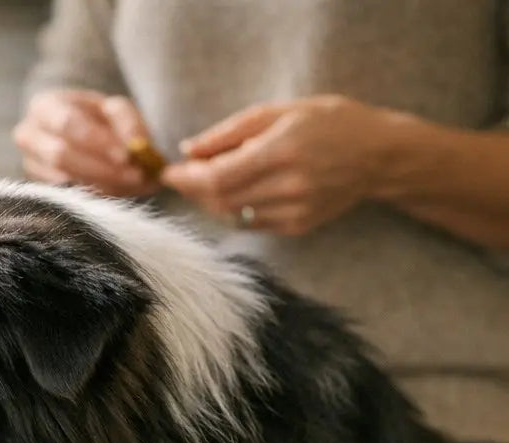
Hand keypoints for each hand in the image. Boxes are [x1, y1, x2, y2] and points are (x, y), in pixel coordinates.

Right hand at [13, 89, 159, 197]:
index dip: (97, 141)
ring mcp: (28, 164)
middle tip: (136, 176)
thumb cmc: (95, 119)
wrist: (74, 134)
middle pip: (60, 155)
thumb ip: (127, 121)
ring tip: (132, 184)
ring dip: (102, 185)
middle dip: (101, 168)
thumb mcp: (114, 109)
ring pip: (62, 180)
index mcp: (45, 106)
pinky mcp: (35, 187)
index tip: (127, 155)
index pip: (67, 124)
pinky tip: (116, 191)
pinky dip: (94, 195)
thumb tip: (137, 146)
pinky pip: (64, 196)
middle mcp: (28, 135)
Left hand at [161, 95, 388, 235]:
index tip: (168, 172)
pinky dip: (234, 210)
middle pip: (220, 200)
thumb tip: (188, 150)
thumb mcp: (281, 112)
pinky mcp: (299, 226)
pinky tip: (240, 192)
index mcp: (283, 150)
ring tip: (212, 180)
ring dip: (211, 201)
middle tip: (184, 175)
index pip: (218, 177)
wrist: (380, 154)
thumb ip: (230, 132)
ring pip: (231, 215)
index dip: (186, 179)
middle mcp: (290, 185)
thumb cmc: (329, 122)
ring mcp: (296, 210)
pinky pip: (251, 224)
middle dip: (193, 190)